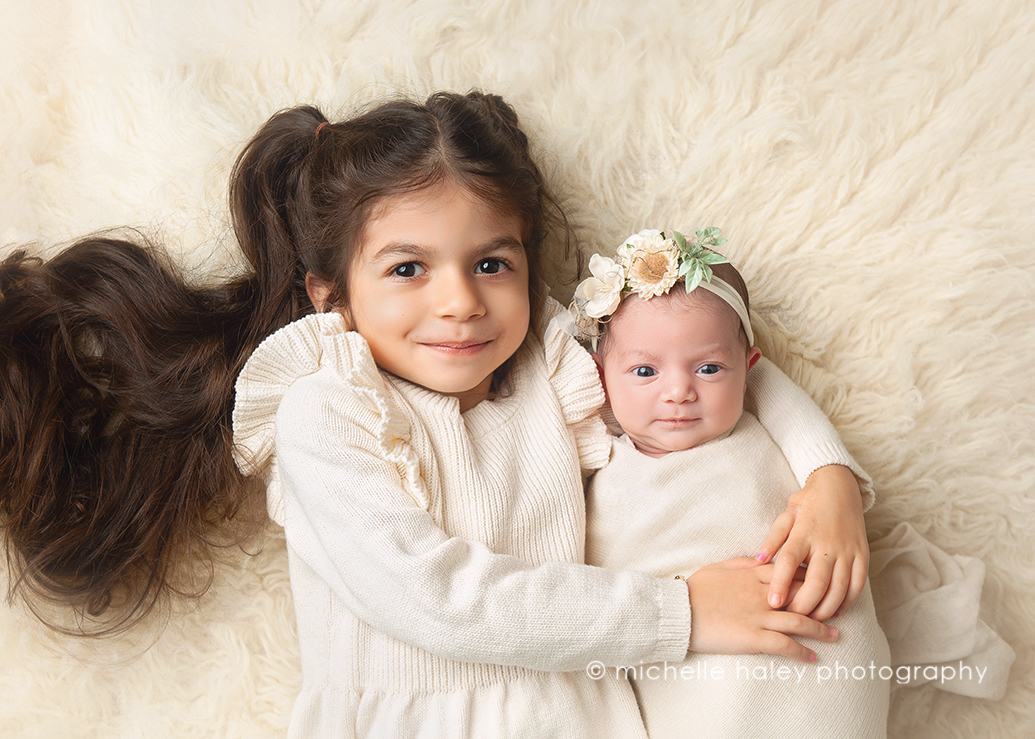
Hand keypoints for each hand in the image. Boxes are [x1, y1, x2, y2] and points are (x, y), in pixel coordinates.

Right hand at [685, 557, 837, 663]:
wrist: (679, 611)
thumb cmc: (694, 589)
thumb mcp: (719, 567)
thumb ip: (742, 564)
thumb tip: (761, 561)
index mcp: (753, 575)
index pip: (791, 573)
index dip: (809, 578)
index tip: (822, 583)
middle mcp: (762, 594)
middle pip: (802, 596)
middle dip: (823, 602)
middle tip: (838, 609)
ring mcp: (759, 616)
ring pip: (799, 621)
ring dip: (820, 630)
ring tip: (834, 636)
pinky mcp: (753, 638)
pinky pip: (785, 645)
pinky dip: (801, 652)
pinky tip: (812, 657)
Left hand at [755, 464, 868, 620]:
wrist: (839, 488)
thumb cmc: (807, 504)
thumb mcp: (785, 516)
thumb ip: (773, 539)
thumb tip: (758, 560)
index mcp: (804, 533)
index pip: (790, 562)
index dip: (780, 584)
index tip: (773, 603)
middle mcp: (827, 544)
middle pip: (816, 583)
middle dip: (803, 605)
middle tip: (791, 619)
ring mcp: (847, 551)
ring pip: (838, 589)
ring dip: (825, 609)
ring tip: (811, 621)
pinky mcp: (862, 555)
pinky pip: (857, 585)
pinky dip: (847, 601)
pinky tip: (835, 612)